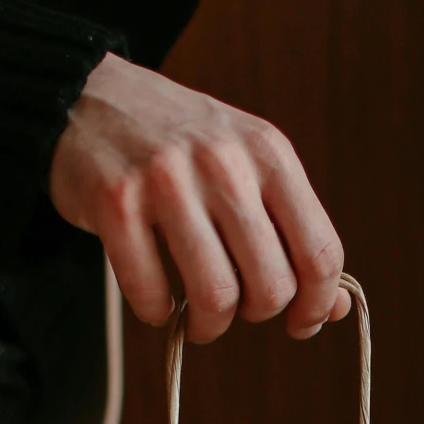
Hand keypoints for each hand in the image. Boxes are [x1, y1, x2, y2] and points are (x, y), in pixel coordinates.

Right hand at [49, 53, 349, 342]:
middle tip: (237, 309)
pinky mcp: (116, 203)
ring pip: (216, 296)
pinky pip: (152, 293)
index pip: (320, 252)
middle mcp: (223, 162)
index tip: (300, 323)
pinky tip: (157, 300)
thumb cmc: (181, 145)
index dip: (316, 304)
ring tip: (200, 318)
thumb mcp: (250, 165)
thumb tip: (333, 306)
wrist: (89, 98)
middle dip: (257, 315)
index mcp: (269, 152)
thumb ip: (293, 229)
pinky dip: (157, 313)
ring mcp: (167, 181)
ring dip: (209, 325)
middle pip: (271, 286)